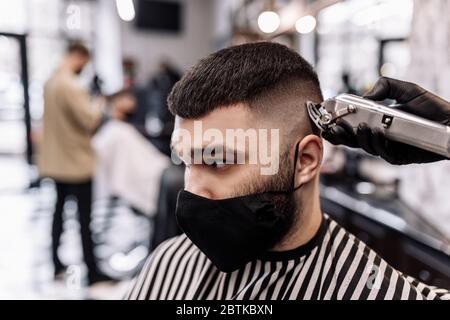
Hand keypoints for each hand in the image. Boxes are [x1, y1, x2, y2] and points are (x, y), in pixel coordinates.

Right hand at [322, 77, 449, 164]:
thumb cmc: (431, 108)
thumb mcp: (408, 90)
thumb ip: (387, 86)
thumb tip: (366, 95)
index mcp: (376, 122)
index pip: (351, 125)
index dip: (337, 123)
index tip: (327, 117)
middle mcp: (378, 136)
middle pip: (352, 140)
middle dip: (339, 136)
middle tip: (332, 129)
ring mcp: (387, 148)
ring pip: (366, 147)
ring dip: (359, 138)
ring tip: (359, 126)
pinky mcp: (398, 157)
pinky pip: (383, 153)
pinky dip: (377, 144)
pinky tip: (377, 133)